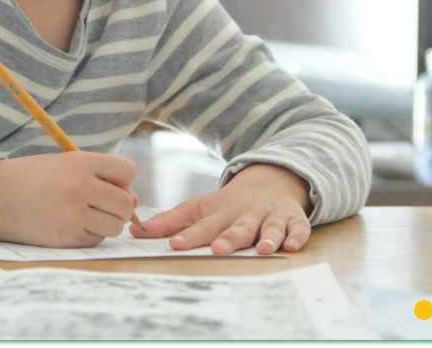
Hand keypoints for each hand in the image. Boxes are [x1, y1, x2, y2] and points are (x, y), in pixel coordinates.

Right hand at [0, 152, 136, 247]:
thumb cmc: (36, 178)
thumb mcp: (68, 164)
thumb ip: (102, 178)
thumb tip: (134, 204)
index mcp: (81, 163)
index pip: (128, 172)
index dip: (122, 180)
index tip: (107, 183)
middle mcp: (80, 187)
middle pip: (126, 204)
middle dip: (119, 206)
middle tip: (99, 204)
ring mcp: (73, 215)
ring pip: (115, 226)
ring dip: (106, 223)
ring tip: (85, 214)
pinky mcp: (65, 238)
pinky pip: (95, 240)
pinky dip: (89, 235)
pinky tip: (69, 224)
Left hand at [129, 163, 311, 254]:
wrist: (268, 182)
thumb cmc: (226, 204)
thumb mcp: (198, 208)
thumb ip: (170, 221)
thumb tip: (135, 230)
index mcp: (218, 212)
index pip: (201, 224)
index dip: (189, 235)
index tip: (174, 244)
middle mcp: (243, 214)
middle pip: (235, 227)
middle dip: (228, 237)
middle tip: (219, 248)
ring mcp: (268, 216)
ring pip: (267, 227)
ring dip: (265, 237)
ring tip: (262, 248)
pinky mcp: (291, 220)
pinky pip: (297, 228)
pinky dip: (296, 236)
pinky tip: (293, 246)